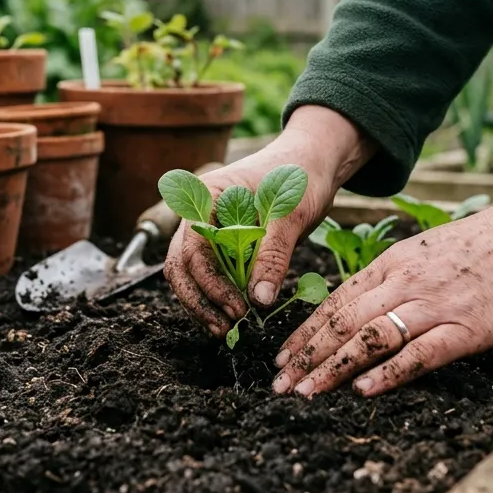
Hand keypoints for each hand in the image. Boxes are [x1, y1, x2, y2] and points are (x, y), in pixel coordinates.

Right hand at [164, 106, 375, 336]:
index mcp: (206, 196)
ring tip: (226, 329)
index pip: (193, 248)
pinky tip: (231, 315)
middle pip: (180, 265)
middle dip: (199, 300)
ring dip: (203, 303)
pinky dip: (215, 296)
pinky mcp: (222, 244)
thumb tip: (260, 299)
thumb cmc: (299, 177)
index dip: (211, 284)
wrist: (312, 163)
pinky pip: (208, 273)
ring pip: (188, 273)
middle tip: (226, 328)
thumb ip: (273, 255)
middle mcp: (198, 214)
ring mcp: (207, 230)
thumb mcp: (291, 214)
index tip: (238, 308)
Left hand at [271, 179, 492, 396]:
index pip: (337, 301)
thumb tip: (370, 307)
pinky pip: (419, 353)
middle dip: (306, 355)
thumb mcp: (431, 251)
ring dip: (333, 367)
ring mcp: (435, 305)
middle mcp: (406, 282)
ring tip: (306, 392)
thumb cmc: (491, 245)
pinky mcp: (466, 328)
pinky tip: (363, 391)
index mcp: (395, 263)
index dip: (306, 332)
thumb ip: (400, 278)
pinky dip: (388, 374)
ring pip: (369, 338)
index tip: (282, 357)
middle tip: (278, 385)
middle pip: (343, 321)